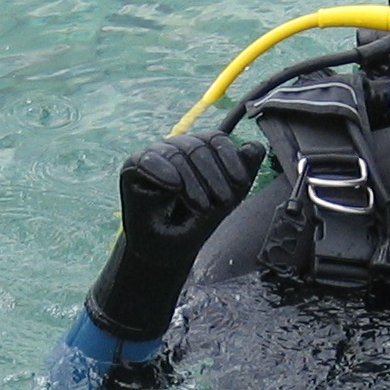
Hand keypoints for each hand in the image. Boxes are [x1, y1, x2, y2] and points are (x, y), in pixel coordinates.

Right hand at [117, 131, 264, 262]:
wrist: (168, 249)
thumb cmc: (195, 222)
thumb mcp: (227, 199)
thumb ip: (243, 171)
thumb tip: (255, 145)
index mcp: (200, 151)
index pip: (216, 139)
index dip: (231, 158)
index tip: (240, 183)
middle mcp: (177, 148)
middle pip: (198, 146)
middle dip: (214, 176)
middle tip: (220, 202)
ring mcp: (155, 155)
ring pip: (177, 153)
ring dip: (193, 182)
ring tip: (201, 206)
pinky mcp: (133, 166)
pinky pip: (149, 159)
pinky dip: (163, 171)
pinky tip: (174, 186)